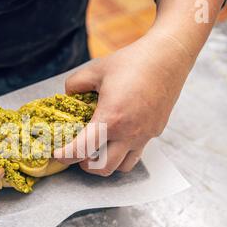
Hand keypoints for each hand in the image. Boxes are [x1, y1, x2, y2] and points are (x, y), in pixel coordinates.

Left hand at [54, 31, 193, 175]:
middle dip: (85, 164)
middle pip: (102, 168)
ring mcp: (144, 135)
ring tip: (98, 150)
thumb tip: (69, 96)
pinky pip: (137, 152)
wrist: (168, 57)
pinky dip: (124, 153)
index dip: (65, 156)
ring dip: (106, 163)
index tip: (57, 154)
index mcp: (110, 119)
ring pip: (122, 167)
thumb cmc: (132, 62)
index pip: (81, 150)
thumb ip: (75, 85)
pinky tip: (118, 137)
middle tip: (77, 153)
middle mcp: (128, 133)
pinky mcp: (155, 132)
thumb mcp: (95, 69)